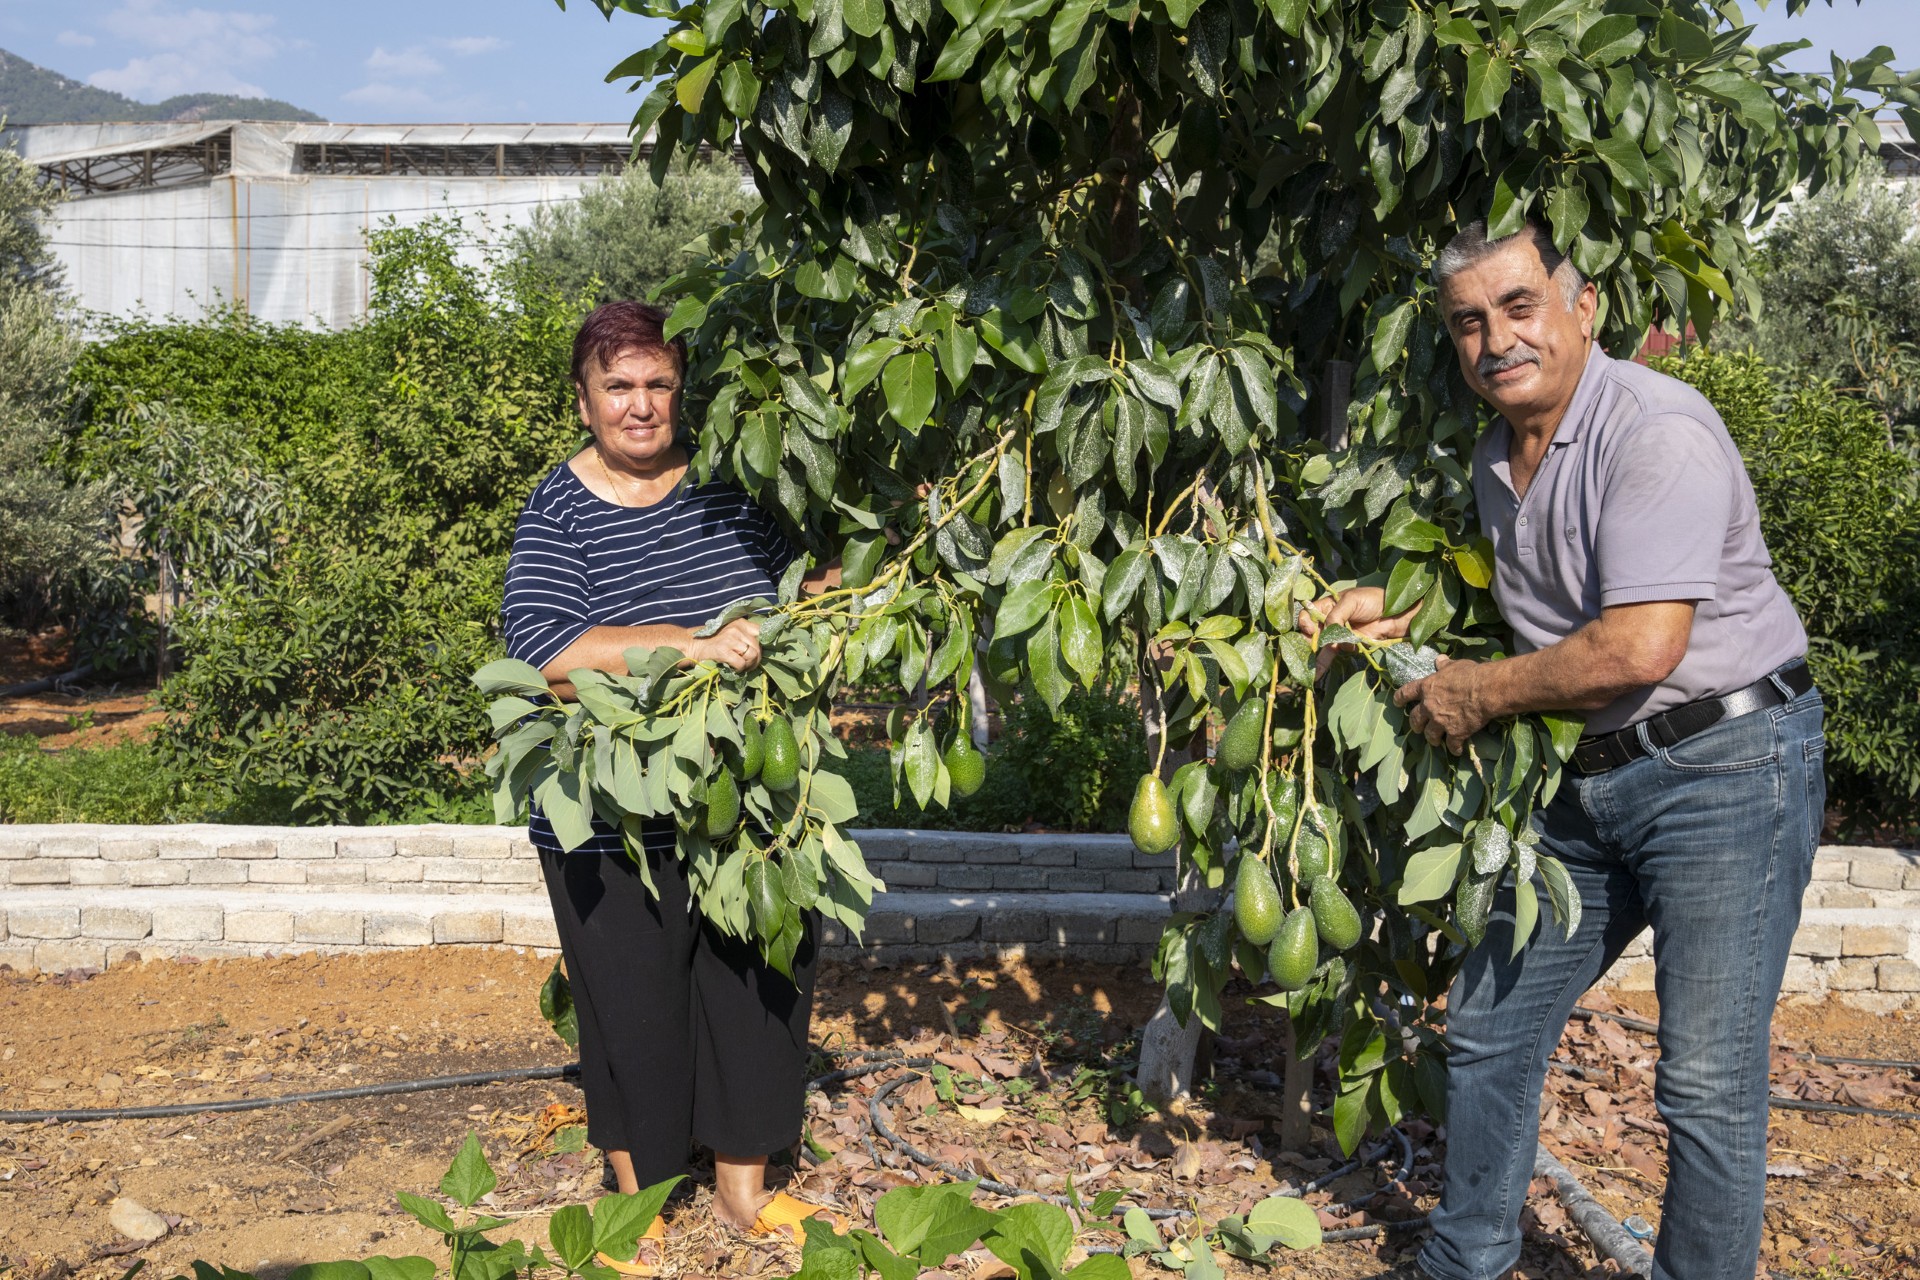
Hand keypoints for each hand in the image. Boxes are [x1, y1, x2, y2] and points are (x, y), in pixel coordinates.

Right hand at [696, 617, 762, 672]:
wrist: (692, 644)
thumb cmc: (712, 640)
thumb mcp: (730, 633)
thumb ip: (744, 636)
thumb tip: (760, 648)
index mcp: (740, 622)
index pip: (761, 631)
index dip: (763, 644)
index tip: (758, 652)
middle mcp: (737, 628)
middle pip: (758, 646)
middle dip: (756, 659)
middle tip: (749, 665)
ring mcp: (730, 639)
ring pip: (752, 655)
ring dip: (749, 665)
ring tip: (743, 667)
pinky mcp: (723, 650)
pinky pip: (741, 663)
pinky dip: (740, 669)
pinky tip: (734, 669)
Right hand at [1296, 586, 1415, 677]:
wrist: (1398, 614)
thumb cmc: (1375, 600)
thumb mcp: (1352, 601)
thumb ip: (1336, 615)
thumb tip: (1328, 634)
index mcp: (1329, 604)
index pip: (1308, 613)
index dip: (1306, 622)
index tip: (1311, 629)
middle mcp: (1330, 619)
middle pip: (1311, 632)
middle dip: (1306, 643)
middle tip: (1304, 654)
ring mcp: (1339, 634)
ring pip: (1321, 646)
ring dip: (1314, 658)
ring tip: (1308, 671)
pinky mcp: (1348, 645)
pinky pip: (1333, 654)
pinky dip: (1325, 663)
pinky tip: (1318, 672)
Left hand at [1393, 657, 1488, 753]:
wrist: (1485, 690)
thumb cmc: (1470, 674)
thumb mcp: (1455, 666)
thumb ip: (1444, 666)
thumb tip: (1439, 659)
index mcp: (1427, 688)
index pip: (1406, 693)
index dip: (1399, 698)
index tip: (1397, 703)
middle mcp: (1429, 706)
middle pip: (1415, 719)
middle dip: (1415, 725)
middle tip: (1417, 728)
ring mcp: (1440, 721)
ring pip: (1430, 735)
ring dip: (1432, 739)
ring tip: (1435, 742)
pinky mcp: (1455, 733)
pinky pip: (1452, 745)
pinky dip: (1454, 749)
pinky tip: (1456, 750)